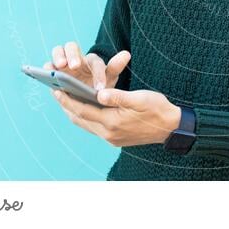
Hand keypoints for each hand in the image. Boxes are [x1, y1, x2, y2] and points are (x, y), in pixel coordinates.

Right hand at [44, 41, 129, 90]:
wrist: (84, 98)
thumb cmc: (98, 86)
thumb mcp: (109, 79)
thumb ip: (115, 67)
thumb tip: (126, 53)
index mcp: (91, 60)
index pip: (95, 62)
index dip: (97, 74)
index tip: (99, 87)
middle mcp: (76, 57)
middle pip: (71, 46)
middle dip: (72, 55)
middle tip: (73, 66)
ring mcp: (62, 63)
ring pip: (57, 51)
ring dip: (57, 57)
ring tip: (58, 67)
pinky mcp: (52, 71)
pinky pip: (46, 66)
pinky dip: (45, 69)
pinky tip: (46, 76)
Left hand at [51, 87, 181, 146]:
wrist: (171, 127)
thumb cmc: (157, 109)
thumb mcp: (140, 98)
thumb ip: (118, 97)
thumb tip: (99, 93)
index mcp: (112, 122)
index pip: (83, 110)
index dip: (68, 100)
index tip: (56, 89)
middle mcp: (109, 133)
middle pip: (80, 119)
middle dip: (67, 106)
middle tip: (56, 91)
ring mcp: (112, 138)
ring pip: (86, 124)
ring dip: (76, 112)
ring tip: (66, 98)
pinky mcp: (116, 139)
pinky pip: (94, 128)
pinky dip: (86, 117)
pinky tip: (85, 108)